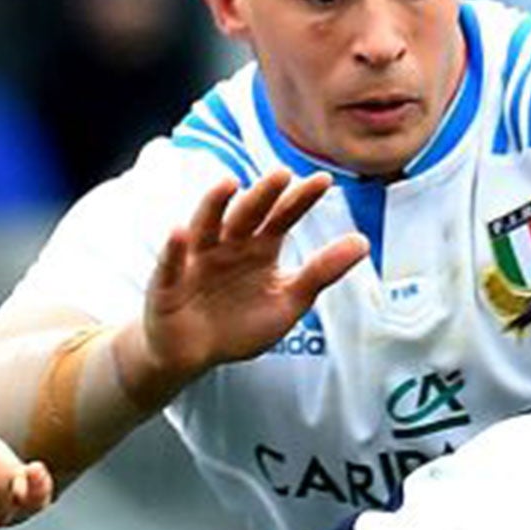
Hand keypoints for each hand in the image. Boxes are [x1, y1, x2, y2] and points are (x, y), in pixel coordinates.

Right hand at [135, 168, 367, 392]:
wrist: (194, 354)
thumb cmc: (239, 324)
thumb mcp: (289, 301)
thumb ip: (321, 272)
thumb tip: (362, 242)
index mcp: (259, 248)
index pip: (282, 218)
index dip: (300, 200)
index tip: (325, 181)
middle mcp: (228, 246)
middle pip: (247, 216)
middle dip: (263, 196)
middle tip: (283, 175)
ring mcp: (196, 260)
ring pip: (205, 227)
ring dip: (214, 205)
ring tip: (228, 185)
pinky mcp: (168, 283)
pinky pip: (171, 264)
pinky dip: (175, 249)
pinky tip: (180, 232)